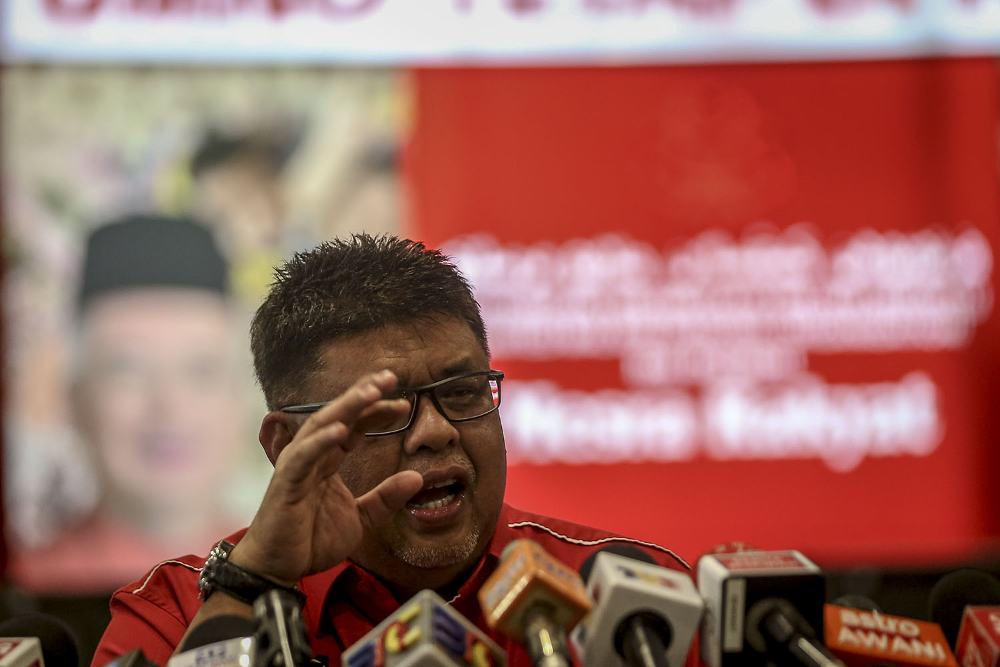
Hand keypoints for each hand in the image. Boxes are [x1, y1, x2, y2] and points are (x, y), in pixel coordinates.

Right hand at [229, 369, 423, 585]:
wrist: (278, 570)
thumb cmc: (310, 541)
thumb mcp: (360, 519)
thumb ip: (385, 498)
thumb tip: (417, 477)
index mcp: (327, 462)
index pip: (353, 427)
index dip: (376, 412)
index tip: (403, 404)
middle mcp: (311, 457)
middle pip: (337, 415)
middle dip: (362, 394)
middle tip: (389, 377)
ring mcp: (296, 467)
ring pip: (320, 426)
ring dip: (345, 407)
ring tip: (369, 392)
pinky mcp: (285, 483)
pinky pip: (303, 457)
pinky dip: (321, 441)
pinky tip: (340, 429)